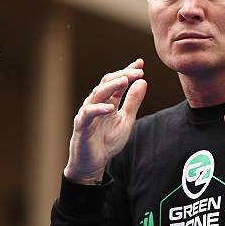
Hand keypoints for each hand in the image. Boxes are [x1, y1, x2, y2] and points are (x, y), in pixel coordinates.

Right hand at [64, 58, 146, 184]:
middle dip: (123, 75)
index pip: (117, 81)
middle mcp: (96, 102)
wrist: (93, 163)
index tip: (140, 63)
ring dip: (111, 86)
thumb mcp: (126, 120)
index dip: (128, 71)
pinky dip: (99, 109)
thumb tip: (142, 82)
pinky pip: (88, 114)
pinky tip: (110, 107)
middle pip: (107, 82)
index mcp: (108, 101)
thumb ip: (133, 102)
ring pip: (97, 93)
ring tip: (125, 80)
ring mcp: (87, 112)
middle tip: (138, 71)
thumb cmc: (107, 141)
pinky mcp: (81, 125)